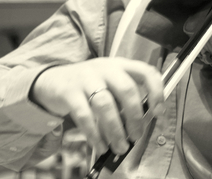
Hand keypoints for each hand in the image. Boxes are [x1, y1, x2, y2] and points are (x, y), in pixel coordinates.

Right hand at [30, 57, 163, 155]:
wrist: (52, 80)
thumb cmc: (89, 84)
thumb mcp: (110, 82)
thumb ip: (126, 97)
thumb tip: (141, 123)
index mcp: (121, 65)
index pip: (146, 72)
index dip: (157, 92)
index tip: (159, 113)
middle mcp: (105, 68)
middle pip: (127, 90)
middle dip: (135, 117)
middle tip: (137, 136)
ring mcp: (86, 79)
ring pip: (106, 105)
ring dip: (115, 130)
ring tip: (120, 146)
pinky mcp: (69, 92)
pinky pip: (84, 116)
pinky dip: (94, 134)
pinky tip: (100, 145)